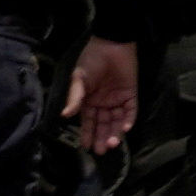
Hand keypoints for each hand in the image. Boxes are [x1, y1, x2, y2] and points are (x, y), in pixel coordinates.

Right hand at [66, 36, 136, 153]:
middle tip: (102, 151)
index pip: (87, 121)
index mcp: (87, 100)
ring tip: (113, 144)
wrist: (112, 44)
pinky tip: (125, 128)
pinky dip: (128, 120)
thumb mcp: (79, 78)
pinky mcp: (131, 94)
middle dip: (102, 137)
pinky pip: (130, 110)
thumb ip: (74, 97)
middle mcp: (102, 103)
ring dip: (115, 132)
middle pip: (102, 124)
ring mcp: (117, 99)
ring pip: (116, 120)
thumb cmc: (91, 61)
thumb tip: (65, 115)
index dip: (87, 134)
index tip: (86, 147)